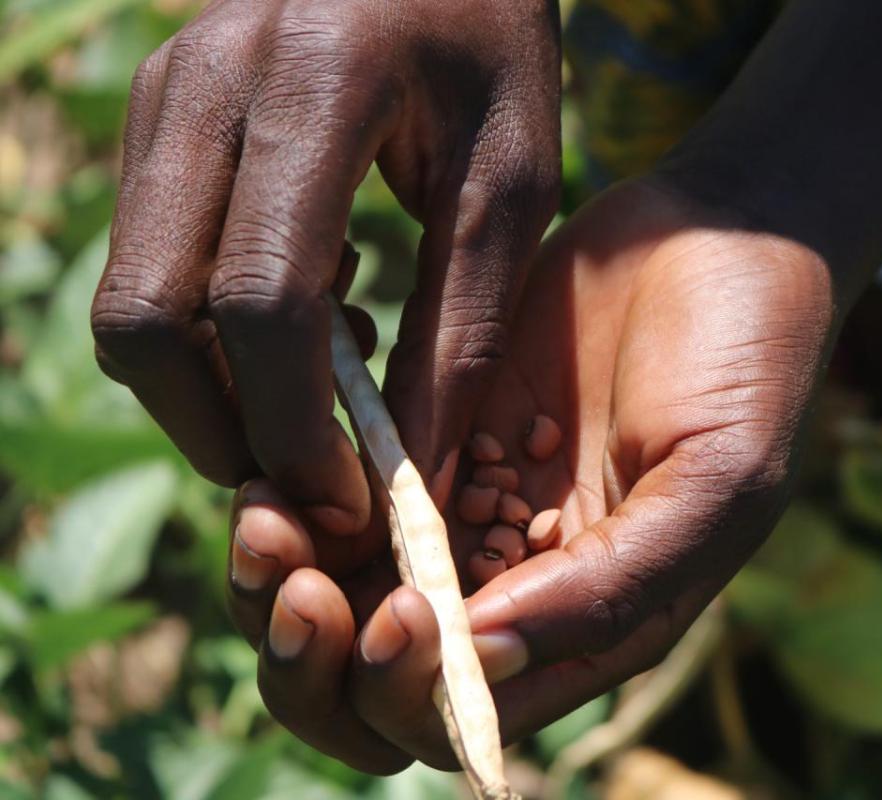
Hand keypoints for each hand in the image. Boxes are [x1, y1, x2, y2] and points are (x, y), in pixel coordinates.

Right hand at [91, 0, 560, 532]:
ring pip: (127, 297)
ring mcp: (164, 93)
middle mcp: (208, 82)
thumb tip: (415, 473)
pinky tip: (298, 320)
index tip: (345, 497)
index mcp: (318, 84)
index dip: (292, 422)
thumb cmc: (493, 53)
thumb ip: (460, 329)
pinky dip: (201, 331)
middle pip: (147, 313)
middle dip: (218, 426)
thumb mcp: (509, 186)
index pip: (261, 297)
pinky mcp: (155, 115)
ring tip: (319, 385)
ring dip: (205, 386)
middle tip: (308, 475)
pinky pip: (142, 260)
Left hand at [225, 175, 838, 771]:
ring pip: (336, 591)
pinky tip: (278, 456)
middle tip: (290, 571)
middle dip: (311, 655)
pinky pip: (339, 491)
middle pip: (374, 676)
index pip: (462, 717)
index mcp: (587, 624)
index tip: (399, 609)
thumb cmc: (748, 365)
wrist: (720, 235)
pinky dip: (296, 491)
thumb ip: (611, 586)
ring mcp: (468, 510)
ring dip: (280, 577)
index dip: (406, 693)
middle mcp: (515, 586)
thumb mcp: (715, 483)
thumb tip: (478, 661)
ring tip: (265, 507)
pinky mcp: (435, 433)